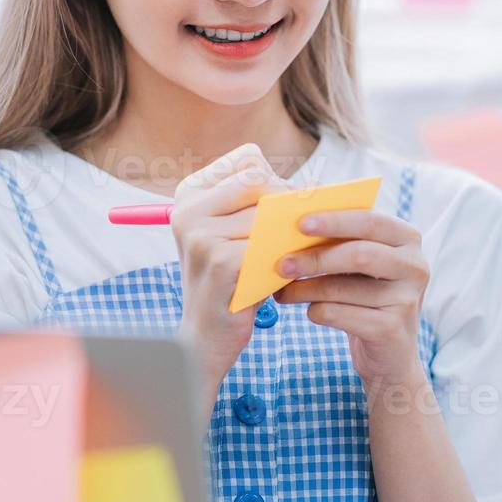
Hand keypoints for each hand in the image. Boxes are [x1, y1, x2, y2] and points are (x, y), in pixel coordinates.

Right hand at [170, 143, 290, 416]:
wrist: (205, 340)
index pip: (248, 161)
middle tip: (305, 228)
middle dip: (289, 201)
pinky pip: (271, 244)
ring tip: (302, 250)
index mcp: (188, 195)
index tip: (291, 203)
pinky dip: (288, 255)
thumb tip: (314, 186)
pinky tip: (295, 270)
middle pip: (260, 181)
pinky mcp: (221, 260)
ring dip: (292, 230)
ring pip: (270, 213)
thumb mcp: (235, 236)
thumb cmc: (231, 282)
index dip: (278, 178)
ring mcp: (201, 235)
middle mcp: (188, 210)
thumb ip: (260, 205)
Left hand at [273, 209, 429, 386]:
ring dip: (305, 289)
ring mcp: (406, 300)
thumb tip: (293, 225)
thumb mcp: (365, 265)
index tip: (300, 223)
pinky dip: (316, 311)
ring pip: (343, 288)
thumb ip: (343, 241)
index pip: (371, 221)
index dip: (335, 221)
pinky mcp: (391, 329)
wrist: (391, 354)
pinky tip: (309, 310)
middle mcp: (415, 267)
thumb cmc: (369, 298)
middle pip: (358, 254)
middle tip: (282, 264)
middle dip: (315, 258)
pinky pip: (339, 314)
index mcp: (408, 240)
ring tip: (283, 291)